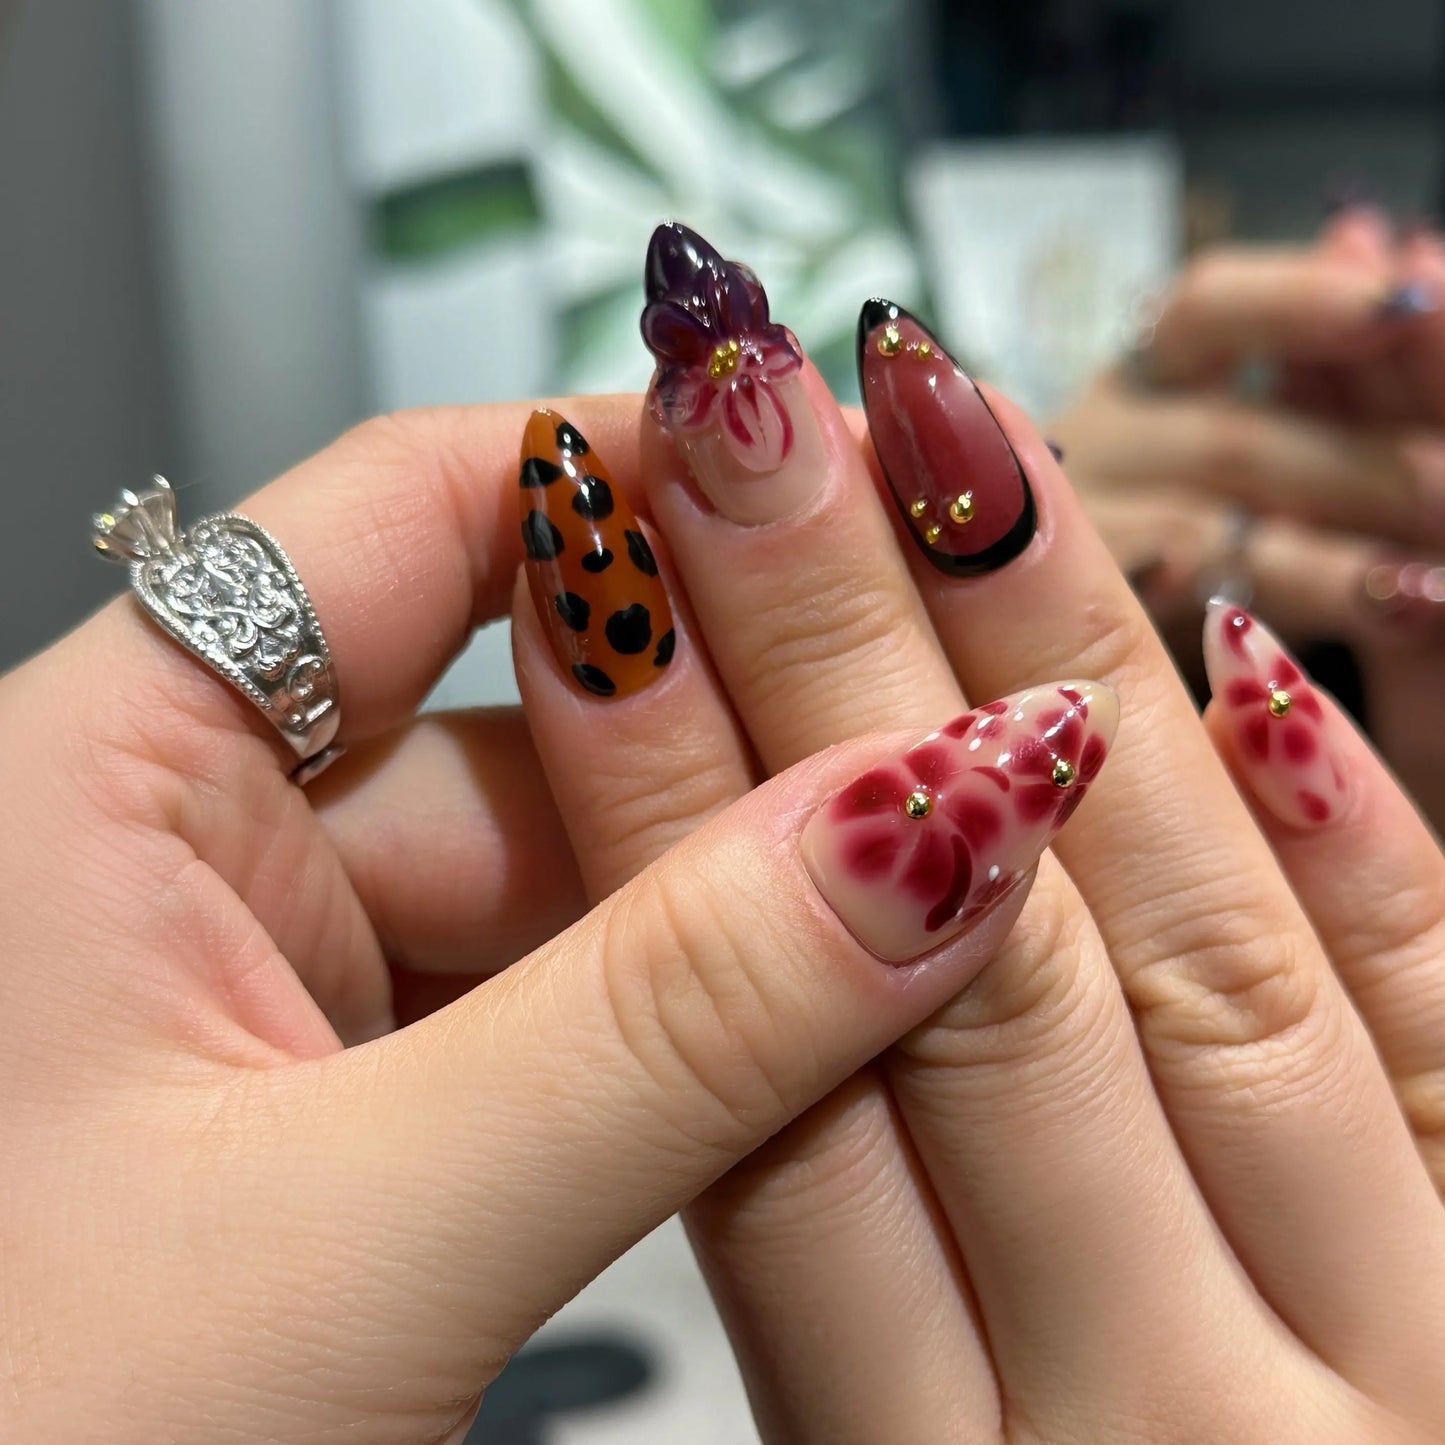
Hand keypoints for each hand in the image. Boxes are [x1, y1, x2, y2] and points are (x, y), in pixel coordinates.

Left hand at [0, 402, 1049, 1443]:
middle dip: (739, 735)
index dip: (643, 472)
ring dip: (724, 904)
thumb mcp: (348, 1233)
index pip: (419, 505)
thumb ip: (661, 1028)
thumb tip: (936, 831)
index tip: (841, 476)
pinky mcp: (335, 1094)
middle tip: (952, 719)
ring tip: (931, 884)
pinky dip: (674, 1021)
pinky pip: (546, 999)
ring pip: (558, 872)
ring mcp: (276, 975)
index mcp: (108, 776)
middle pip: (525, 705)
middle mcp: (192, 846)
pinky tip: (812, 1036)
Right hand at [509, 228, 1444, 1440]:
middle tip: (744, 413)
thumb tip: (746, 1009)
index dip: (667, 800)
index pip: (765, 1081)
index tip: (589, 568)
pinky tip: (1263, 659)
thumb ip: (835, 1268)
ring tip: (942, 441)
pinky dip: (1366, 848)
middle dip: (829, 659)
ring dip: (1049, 674)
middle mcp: (1177, 1412)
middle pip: (958, 966)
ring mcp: (1396, 1351)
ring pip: (1182, 955)